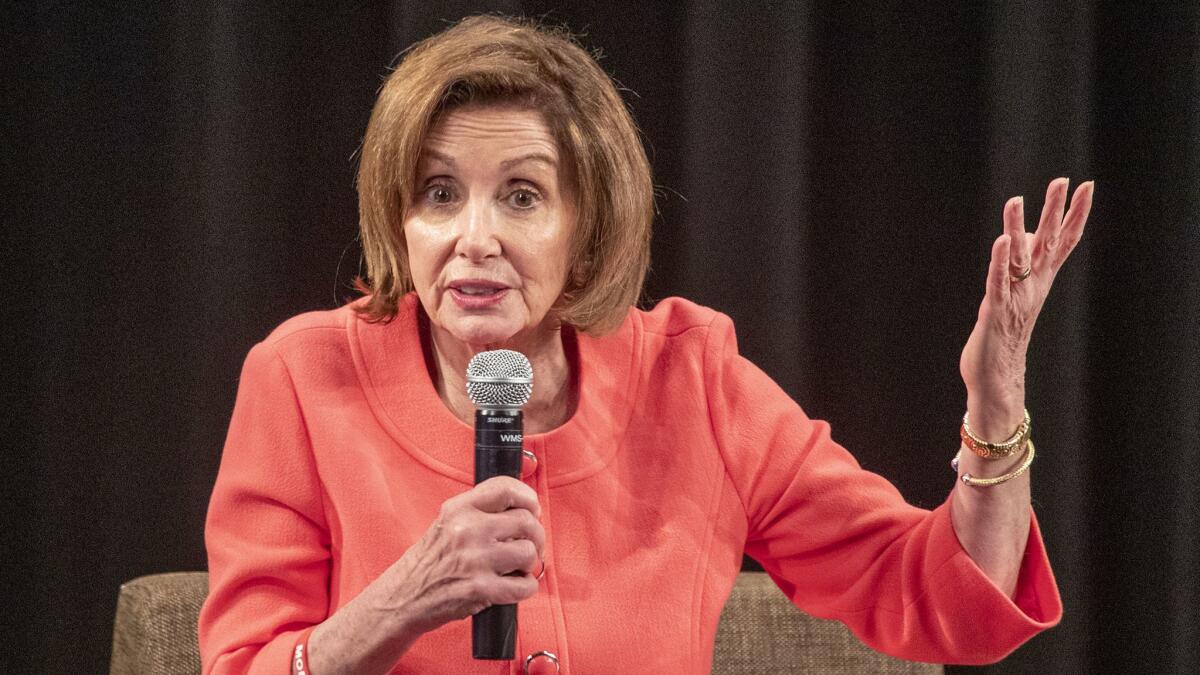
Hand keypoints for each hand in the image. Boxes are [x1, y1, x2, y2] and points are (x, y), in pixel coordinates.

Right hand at [371, 476, 543, 635]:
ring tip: (517, 567)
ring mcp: (474, 559)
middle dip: (536, 535)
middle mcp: (467, 530)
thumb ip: (479, 511)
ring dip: (530, 563)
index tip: (532, 509)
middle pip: (526, 521)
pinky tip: (515, 585)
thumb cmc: (430, 562)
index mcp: (459, 509)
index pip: (505, 488)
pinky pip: (524, 585)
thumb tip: (523, 508)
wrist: (403, 597)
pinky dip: (527, 587)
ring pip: (528, 553)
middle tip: (530, 545)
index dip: (528, 497)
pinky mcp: (480, 589)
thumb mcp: (447, 523)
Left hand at [959, 178, 1093, 436]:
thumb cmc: (1004, 334)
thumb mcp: (1015, 293)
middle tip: (1063, 180)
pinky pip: (998, 281)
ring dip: (1016, 228)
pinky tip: (1000, 241)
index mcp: (1040, 281)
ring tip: (1016, 199)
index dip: (1076, 214)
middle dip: (1055, 210)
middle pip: (1048, 242)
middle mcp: (1032, 286)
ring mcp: (1015, 297)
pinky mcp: (994, 310)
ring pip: (1018, 257)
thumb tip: (1024, 235)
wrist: (997, 377)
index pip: (1064, 241)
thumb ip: (1022, 265)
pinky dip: (998, 261)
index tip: (1086, 186)